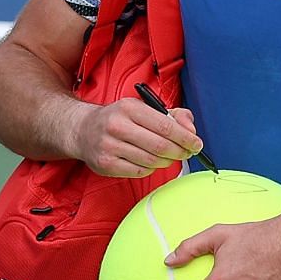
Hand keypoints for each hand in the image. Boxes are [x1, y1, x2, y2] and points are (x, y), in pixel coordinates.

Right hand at [73, 97, 199, 177]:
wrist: (83, 130)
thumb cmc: (121, 119)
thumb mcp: (145, 108)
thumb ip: (174, 116)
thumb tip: (191, 130)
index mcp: (129, 108)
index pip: (165, 126)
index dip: (186, 137)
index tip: (197, 144)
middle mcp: (116, 126)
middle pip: (160, 146)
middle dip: (179, 152)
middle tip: (188, 153)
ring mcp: (109, 147)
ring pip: (151, 161)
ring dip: (166, 161)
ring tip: (168, 156)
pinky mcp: (106, 165)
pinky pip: (139, 172)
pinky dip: (150, 169)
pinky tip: (149, 161)